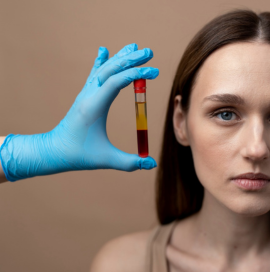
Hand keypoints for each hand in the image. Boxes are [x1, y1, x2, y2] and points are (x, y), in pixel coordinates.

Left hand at [0, 43, 158, 181]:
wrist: (54, 151)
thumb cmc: (80, 155)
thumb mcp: (106, 160)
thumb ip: (130, 163)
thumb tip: (152, 164)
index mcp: (94, 106)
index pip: (116, 82)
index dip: (136, 74)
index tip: (154, 72)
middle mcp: (89, 95)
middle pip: (111, 70)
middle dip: (131, 59)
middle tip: (149, 51)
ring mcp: (86, 93)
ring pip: (104, 69)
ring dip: (120, 57)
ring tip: (135, 47)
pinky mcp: (85, 95)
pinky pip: (95, 73)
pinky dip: (101, 61)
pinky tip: (104, 50)